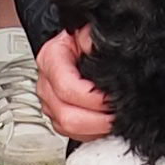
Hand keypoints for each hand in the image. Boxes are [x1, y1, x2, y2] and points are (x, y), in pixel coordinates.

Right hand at [29, 25, 116, 144]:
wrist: (76, 44)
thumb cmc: (83, 38)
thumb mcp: (90, 31)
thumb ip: (96, 38)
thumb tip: (106, 47)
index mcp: (51, 59)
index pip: (67, 88)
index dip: (93, 99)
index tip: (112, 99)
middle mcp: (46, 83)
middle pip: (66, 115)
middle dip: (97, 120)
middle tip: (118, 115)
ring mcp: (49, 102)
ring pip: (67, 129)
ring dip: (94, 129)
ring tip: (114, 120)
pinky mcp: (56, 117)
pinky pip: (71, 134)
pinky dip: (90, 132)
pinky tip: (103, 124)